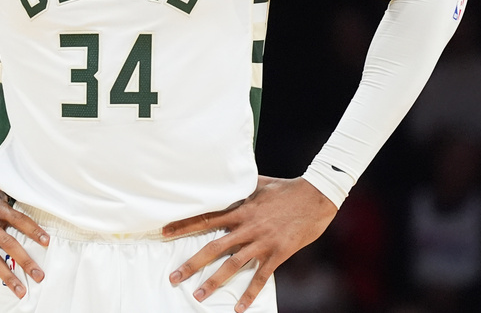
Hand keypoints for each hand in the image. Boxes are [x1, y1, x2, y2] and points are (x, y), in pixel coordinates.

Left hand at [162, 175, 336, 312]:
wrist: (315, 196)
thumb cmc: (286, 188)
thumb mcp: (258, 183)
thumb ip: (239, 187)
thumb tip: (224, 180)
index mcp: (240, 209)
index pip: (206, 219)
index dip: (184, 226)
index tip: (164, 232)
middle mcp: (247, 227)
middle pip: (213, 247)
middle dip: (192, 264)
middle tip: (174, 277)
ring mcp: (262, 242)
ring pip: (233, 265)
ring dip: (214, 281)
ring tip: (198, 295)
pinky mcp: (278, 253)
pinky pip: (261, 277)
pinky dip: (250, 293)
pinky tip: (239, 307)